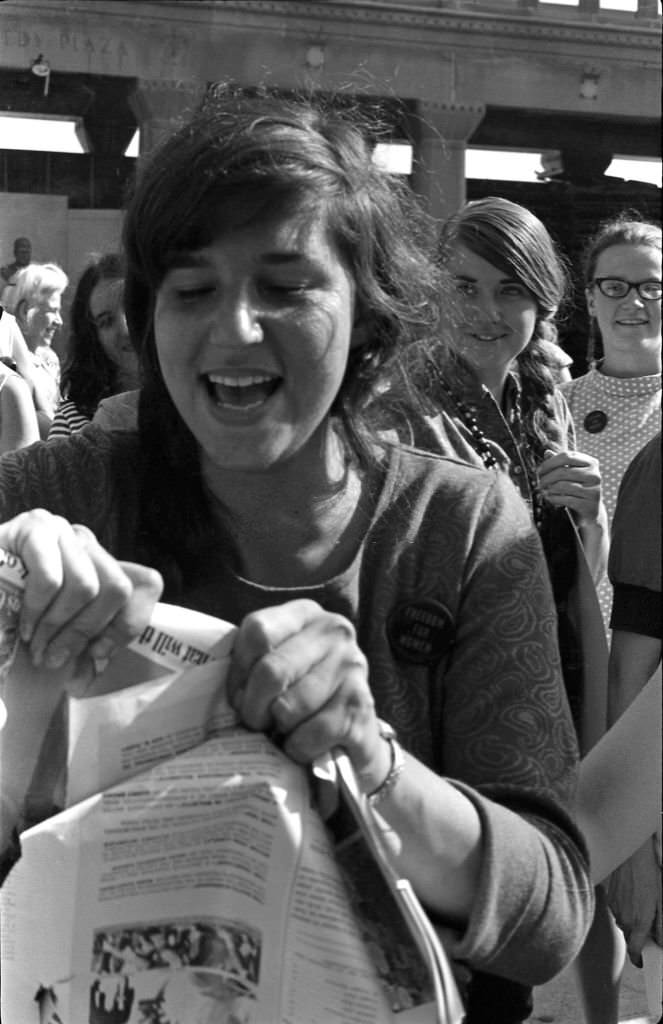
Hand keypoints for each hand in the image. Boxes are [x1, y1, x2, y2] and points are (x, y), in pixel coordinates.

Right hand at [0, 509, 162, 668]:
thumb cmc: (13, 619)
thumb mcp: (58, 637)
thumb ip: (82, 649)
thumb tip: (97, 666)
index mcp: (103, 566)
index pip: (148, 583)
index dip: (129, 624)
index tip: (98, 654)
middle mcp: (89, 544)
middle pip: (119, 588)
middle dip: (86, 632)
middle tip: (55, 657)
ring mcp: (63, 531)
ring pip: (86, 586)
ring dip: (56, 627)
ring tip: (35, 645)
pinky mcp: (35, 528)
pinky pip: (51, 578)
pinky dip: (36, 611)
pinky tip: (22, 626)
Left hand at [226, 599, 389, 787]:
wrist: (355, 732)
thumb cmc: (303, 695)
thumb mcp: (280, 664)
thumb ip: (254, 663)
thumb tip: (225, 694)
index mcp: (305, 614)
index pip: (257, 631)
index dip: (238, 670)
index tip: (238, 694)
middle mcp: (334, 632)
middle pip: (271, 671)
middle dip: (253, 708)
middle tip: (256, 722)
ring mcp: (352, 666)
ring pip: (289, 707)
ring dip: (278, 730)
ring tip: (285, 730)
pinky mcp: (362, 704)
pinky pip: (310, 735)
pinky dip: (299, 749)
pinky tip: (306, 743)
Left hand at [537, 449, 601, 523]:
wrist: (590, 512)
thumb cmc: (577, 490)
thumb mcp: (569, 475)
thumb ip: (559, 463)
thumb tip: (547, 452)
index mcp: (590, 462)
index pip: (566, 456)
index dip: (549, 463)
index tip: (538, 471)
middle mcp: (594, 475)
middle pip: (562, 471)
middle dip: (546, 478)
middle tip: (538, 484)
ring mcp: (593, 490)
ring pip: (563, 486)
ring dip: (549, 489)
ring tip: (543, 492)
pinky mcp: (589, 504)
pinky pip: (566, 499)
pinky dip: (554, 499)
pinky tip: (549, 499)